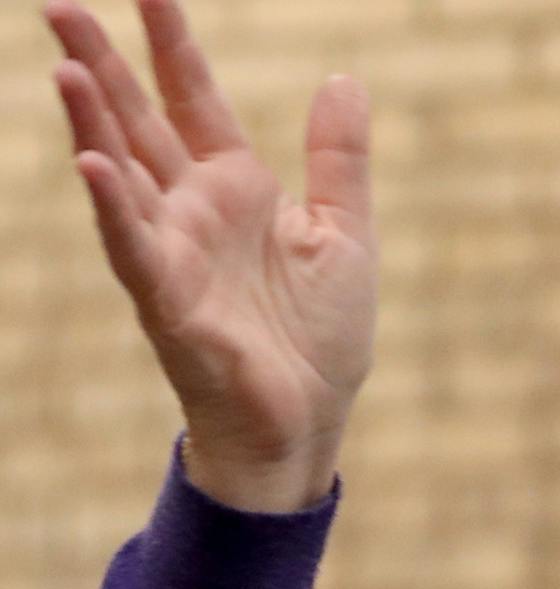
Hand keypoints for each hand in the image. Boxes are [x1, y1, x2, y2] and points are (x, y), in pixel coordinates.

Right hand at [47, 0, 375, 507]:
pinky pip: (134, 248)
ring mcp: (174, 252)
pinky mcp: (169, 301)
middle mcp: (194, 210)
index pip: (195, 99)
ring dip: (92, 125)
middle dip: (101, 65)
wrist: (309, 420)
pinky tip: (91, 166)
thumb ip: (339, 160)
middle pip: (139, 122)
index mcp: (236, 188)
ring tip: (65, 69)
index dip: (172, 45)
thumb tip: (344, 78)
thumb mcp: (344, 234)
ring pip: (121, 174)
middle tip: (58, 4)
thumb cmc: (321, 336)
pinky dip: (113, 208)